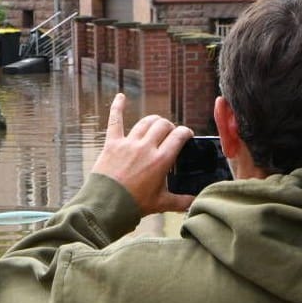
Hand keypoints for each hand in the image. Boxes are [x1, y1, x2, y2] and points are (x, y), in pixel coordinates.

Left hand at [93, 94, 196, 214]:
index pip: (179, 136)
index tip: (186, 136)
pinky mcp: (112, 144)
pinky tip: (120, 97)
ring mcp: (128, 143)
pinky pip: (115, 121)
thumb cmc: (133, 205)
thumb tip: (195, 202)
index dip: (185, 133)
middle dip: (169, 127)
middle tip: (169, 134)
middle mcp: (146, 147)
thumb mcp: (160, 203)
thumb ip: (180, 201)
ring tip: (156, 125)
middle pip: (163, 125)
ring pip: (145, 122)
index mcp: (161, 160)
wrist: (106, 206)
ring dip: (153, 121)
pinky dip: (117, 108)